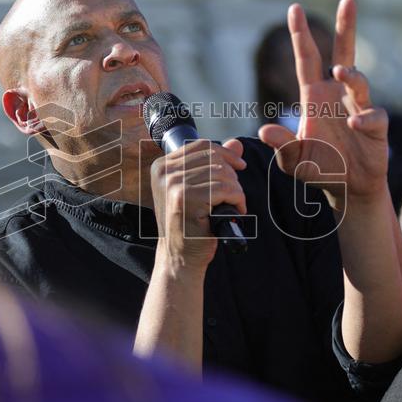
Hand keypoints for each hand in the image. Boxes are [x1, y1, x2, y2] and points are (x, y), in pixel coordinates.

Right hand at [150, 139, 246, 270]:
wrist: (180, 257)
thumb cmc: (189, 225)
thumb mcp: (198, 190)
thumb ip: (215, 164)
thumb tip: (236, 143)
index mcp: (161, 167)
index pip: (201, 145)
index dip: (226, 154)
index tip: (239, 167)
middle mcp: (164, 172)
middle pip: (214, 157)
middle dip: (232, 176)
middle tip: (233, 196)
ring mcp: (172, 185)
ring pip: (222, 173)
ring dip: (236, 190)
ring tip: (232, 206)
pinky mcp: (185, 198)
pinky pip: (225, 189)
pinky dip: (237, 200)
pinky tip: (234, 212)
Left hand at [258, 0, 388, 204]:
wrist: (348, 188)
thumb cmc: (319, 169)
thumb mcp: (294, 160)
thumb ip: (281, 146)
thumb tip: (263, 131)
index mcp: (313, 98)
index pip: (307, 60)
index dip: (301, 36)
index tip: (294, 8)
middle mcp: (336, 95)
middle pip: (343, 53)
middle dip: (346, 27)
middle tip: (348, 0)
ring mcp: (357, 106)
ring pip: (358, 79)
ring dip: (350, 74)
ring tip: (341, 73)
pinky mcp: (376, 124)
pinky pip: (372, 114)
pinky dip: (364, 117)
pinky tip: (355, 125)